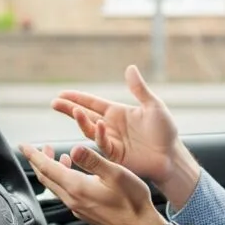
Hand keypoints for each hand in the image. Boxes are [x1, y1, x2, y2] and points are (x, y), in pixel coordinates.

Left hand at [20, 143, 167, 224]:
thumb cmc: (132, 203)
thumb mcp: (115, 174)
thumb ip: (93, 160)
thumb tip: (74, 148)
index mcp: (77, 187)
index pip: (47, 168)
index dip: (34, 155)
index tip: (23, 146)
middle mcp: (73, 200)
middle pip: (46, 179)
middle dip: (38, 161)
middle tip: (36, 148)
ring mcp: (78, 208)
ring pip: (55, 187)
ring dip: (51, 171)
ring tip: (55, 157)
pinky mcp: (85, 212)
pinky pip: (65, 194)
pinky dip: (62, 180)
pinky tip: (73, 175)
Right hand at [51, 65, 200, 205]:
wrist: (171, 157)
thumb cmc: (165, 132)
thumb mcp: (153, 106)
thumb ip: (139, 89)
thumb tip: (130, 67)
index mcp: (117, 113)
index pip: (93, 103)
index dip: (77, 98)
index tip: (62, 94)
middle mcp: (111, 126)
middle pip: (85, 115)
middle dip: (69, 109)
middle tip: (54, 103)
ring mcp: (111, 141)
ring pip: (90, 129)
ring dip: (81, 120)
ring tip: (74, 110)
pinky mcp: (114, 155)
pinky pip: (103, 143)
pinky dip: (99, 134)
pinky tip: (99, 125)